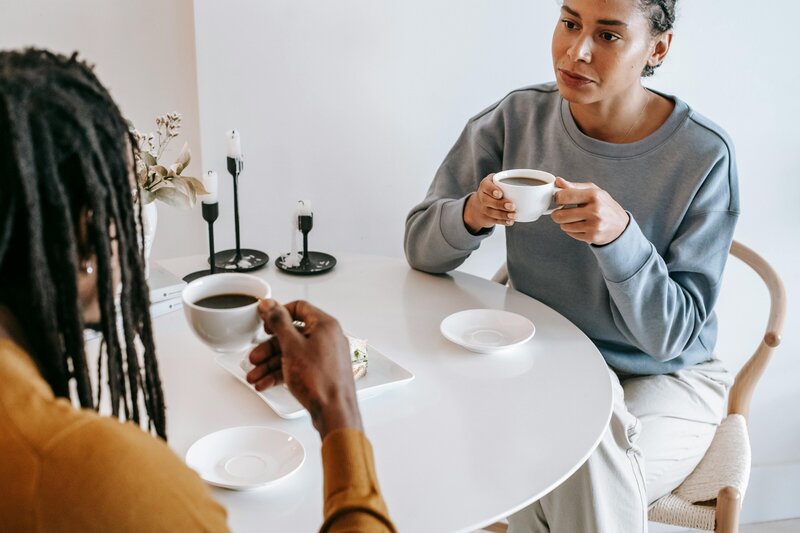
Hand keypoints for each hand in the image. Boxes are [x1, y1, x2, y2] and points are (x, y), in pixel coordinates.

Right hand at [246, 299, 362, 437]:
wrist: (334, 412)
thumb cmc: (320, 380)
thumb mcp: (292, 346)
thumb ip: (278, 323)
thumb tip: (270, 305)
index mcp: (325, 325)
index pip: (299, 308)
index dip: (279, 313)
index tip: (264, 321)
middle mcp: (327, 338)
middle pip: (292, 334)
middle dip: (269, 347)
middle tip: (255, 355)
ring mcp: (325, 356)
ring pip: (292, 353)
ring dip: (271, 363)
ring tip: (254, 374)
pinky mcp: (321, 372)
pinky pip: (297, 366)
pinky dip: (281, 373)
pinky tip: (265, 382)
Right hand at [463, 173, 516, 233]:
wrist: (480, 203)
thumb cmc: (495, 189)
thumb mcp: (498, 181)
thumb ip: (512, 180)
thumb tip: (540, 186)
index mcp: (485, 185)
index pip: (486, 186)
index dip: (492, 190)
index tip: (500, 194)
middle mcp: (482, 196)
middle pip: (488, 201)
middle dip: (500, 204)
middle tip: (512, 206)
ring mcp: (483, 208)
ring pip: (492, 212)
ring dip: (503, 215)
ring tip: (514, 215)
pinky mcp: (487, 218)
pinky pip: (494, 221)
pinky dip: (503, 222)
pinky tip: (510, 222)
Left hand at [550, 177, 629, 244]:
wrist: (620, 225)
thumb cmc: (604, 205)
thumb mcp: (592, 191)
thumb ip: (573, 186)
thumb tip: (558, 181)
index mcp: (593, 195)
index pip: (564, 197)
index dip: (557, 198)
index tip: (559, 200)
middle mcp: (594, 211)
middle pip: (560, 215)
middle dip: (556, 214)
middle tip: (561, 212)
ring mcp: (594, 225)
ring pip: (564, 226)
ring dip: (565, 223)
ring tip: (574, 219)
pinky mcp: (592, 237)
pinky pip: (571, 234)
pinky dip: (572, 230)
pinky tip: (581, 226)